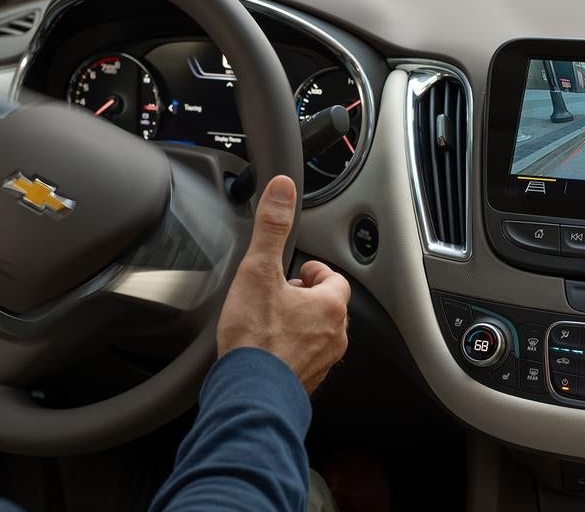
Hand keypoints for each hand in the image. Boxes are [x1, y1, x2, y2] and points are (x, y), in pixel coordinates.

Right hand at [217, 175, 350, 393]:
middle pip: (326, 307)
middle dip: (303, 299)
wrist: (249, 395)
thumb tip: (282, 189)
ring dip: (297, 326)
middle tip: (277, 296)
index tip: (294, 272)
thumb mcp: (258, 271)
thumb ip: (272, 228)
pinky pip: (303, 360)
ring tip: (269, 322)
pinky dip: (289, 352)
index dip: (312, 272)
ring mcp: (322, 362)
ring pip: (316, 335)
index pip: (334, 279)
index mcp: (330, 305)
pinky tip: (265, 351)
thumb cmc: (255, 339)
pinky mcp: (306, 383)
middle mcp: (334, 335)